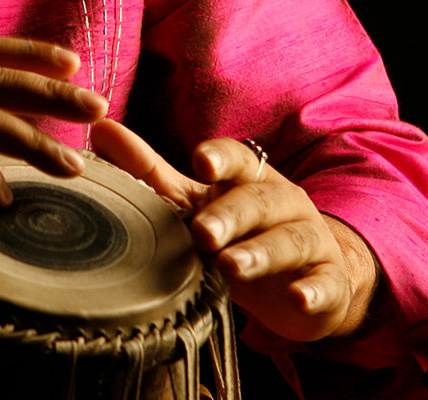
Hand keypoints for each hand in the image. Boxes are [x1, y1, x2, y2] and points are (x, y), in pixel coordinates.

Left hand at [92, 118, 378, 340]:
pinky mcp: (328, 283)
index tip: (199, 161)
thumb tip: (99, 130)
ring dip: (262, 252)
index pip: (239, 160)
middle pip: (260, 201)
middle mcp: (284, 204)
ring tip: (231, 266)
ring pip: (290, 241)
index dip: (221, 158)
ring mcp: (310, 242)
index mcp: (251, 180)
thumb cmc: (244, 232)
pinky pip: (324, 284)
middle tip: (201, 232)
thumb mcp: (199, 202)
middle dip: (231, 215)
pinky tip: (298, 297)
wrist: (313, 275)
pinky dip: (312, 291)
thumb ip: (151, 172)